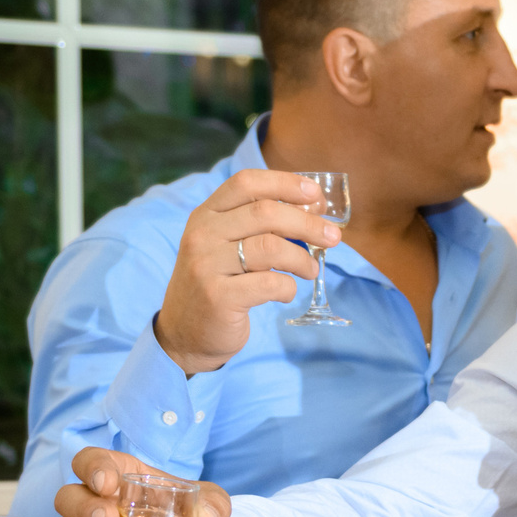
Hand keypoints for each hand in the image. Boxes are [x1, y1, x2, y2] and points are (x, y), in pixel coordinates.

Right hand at [156, 168, 340, 373]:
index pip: (247, 183)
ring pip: (270, 246)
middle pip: (265, 213)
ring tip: (312, 269)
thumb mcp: (226, 246)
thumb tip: (313, 209)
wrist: (184, 334)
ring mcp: (207, 265)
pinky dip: (288, 287)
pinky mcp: (219, 296)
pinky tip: (287, 291)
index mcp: (206, 215)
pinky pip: (268, 283)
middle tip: (332, 236)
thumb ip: (258, 226)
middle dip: (307, 223)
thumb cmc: (218, 285)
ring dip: (302, 258)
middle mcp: (203, 234)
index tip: (316, 195)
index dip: (285, 183)